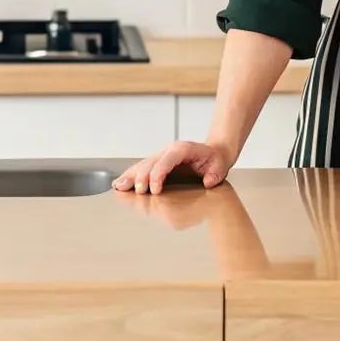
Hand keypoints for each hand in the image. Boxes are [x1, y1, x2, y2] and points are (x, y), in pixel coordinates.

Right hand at [114, 140, 237, 194]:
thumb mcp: (220, 166)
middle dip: (142, 177)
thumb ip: (215, 174)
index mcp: (181, 149)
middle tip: (138, 192)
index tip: (154, 190)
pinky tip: (120, 183)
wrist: (213, 152)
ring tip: (119, 187)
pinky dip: (130, 175)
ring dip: (130, 176)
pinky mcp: (157, 163)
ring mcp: (161, 156)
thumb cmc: (215, 161)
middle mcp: (168, 151)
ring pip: (142, 165)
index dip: (158, 175)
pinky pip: (141, 168)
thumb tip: (208, 182)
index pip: (166, 161)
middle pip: (150, 163)